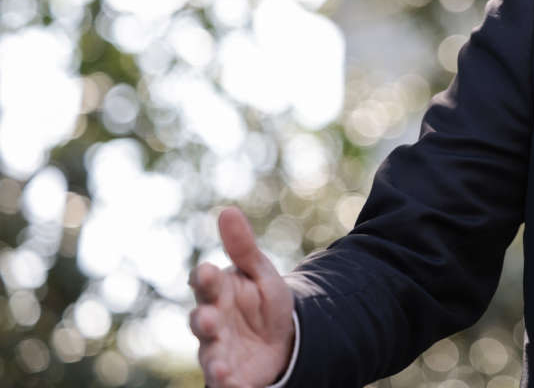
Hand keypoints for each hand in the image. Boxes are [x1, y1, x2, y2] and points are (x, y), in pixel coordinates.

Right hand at [190, 208, 295, 387]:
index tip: (208, 272)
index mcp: (218, 293)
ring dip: (214, 362)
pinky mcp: (230, 378)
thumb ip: (244, 247)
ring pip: (210, 357)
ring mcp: (218, 352)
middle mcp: (212, 324)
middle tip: (208, 318)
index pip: (205, 283)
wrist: (284, 340)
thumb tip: (228, 210)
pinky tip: (232, 385)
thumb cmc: (265, 303)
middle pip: (201, 322)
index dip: (205, 279)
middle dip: (203, 321)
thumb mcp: (261, 273)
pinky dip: (227, 386)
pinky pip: (225, 385)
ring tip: (221, 368)